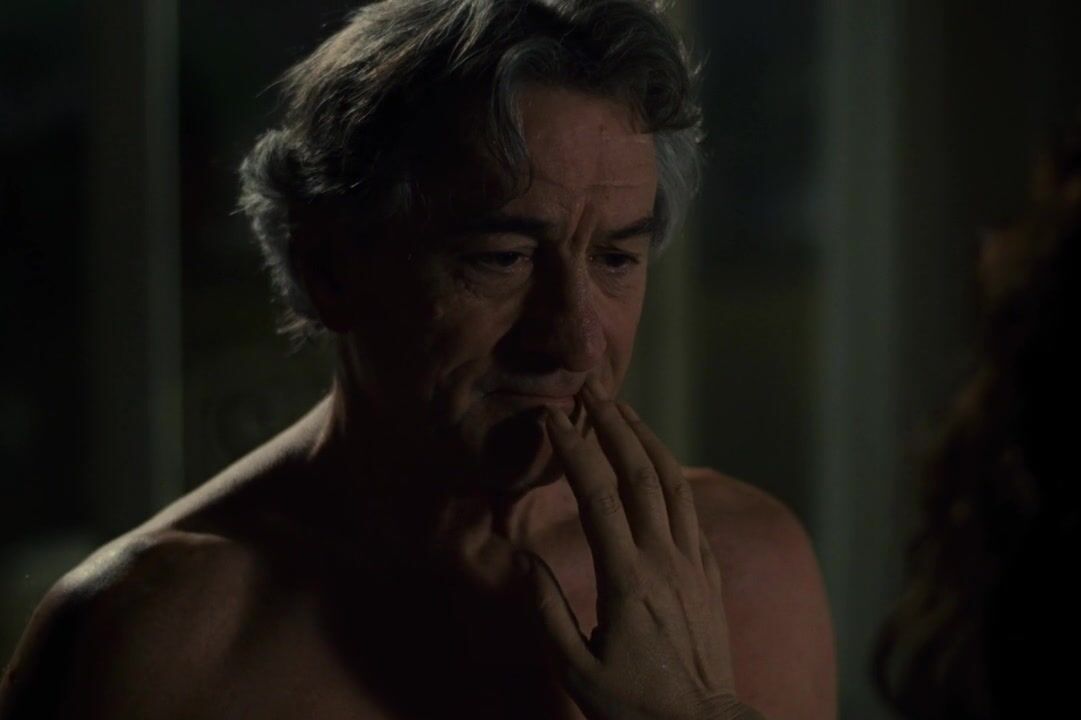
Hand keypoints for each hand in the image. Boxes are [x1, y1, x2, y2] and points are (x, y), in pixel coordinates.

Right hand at [521, 377, 762, 719]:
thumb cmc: (634, 707)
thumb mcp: (575, 670)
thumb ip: (547, 612)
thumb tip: (526, 563)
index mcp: (627, 578)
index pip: (597, 496)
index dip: (574, 450)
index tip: (552, 417)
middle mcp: (665, 560)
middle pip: (641, 474)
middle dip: (615, 424)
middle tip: (593, 388)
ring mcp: (694, 565)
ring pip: (675, 484)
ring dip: (649, 440)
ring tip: (627, 410)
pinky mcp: (710, 576)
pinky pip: (694, 514)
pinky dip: (674, 478)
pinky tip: (660, 469)